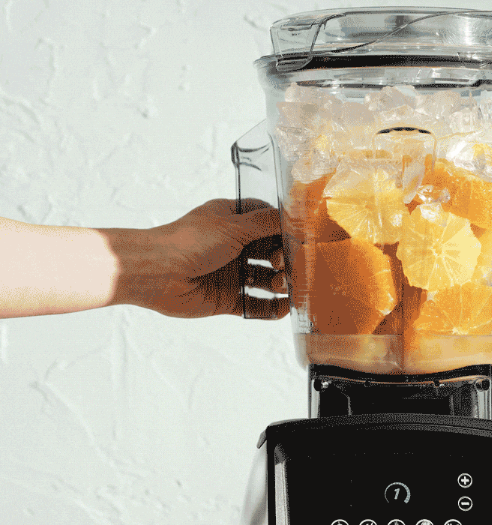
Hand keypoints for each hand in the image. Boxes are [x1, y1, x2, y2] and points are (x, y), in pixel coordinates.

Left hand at [109, 199, 288, 318]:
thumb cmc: (188, 242)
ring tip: (284, 285)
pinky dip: (271, 308)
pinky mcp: (227, 298)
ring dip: (280, 283)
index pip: (267, 220)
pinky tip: (285, 308)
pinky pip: (255, 304)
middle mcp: (233, 246)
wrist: (156, 273)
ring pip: (265, 279)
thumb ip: (266, 223)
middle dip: (285, 259)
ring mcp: (231, 273)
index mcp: (232, 221)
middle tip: (290, 265)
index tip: (303, 236)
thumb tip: (293, 216)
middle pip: (270, 252)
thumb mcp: (233, 226)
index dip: (285, 228)